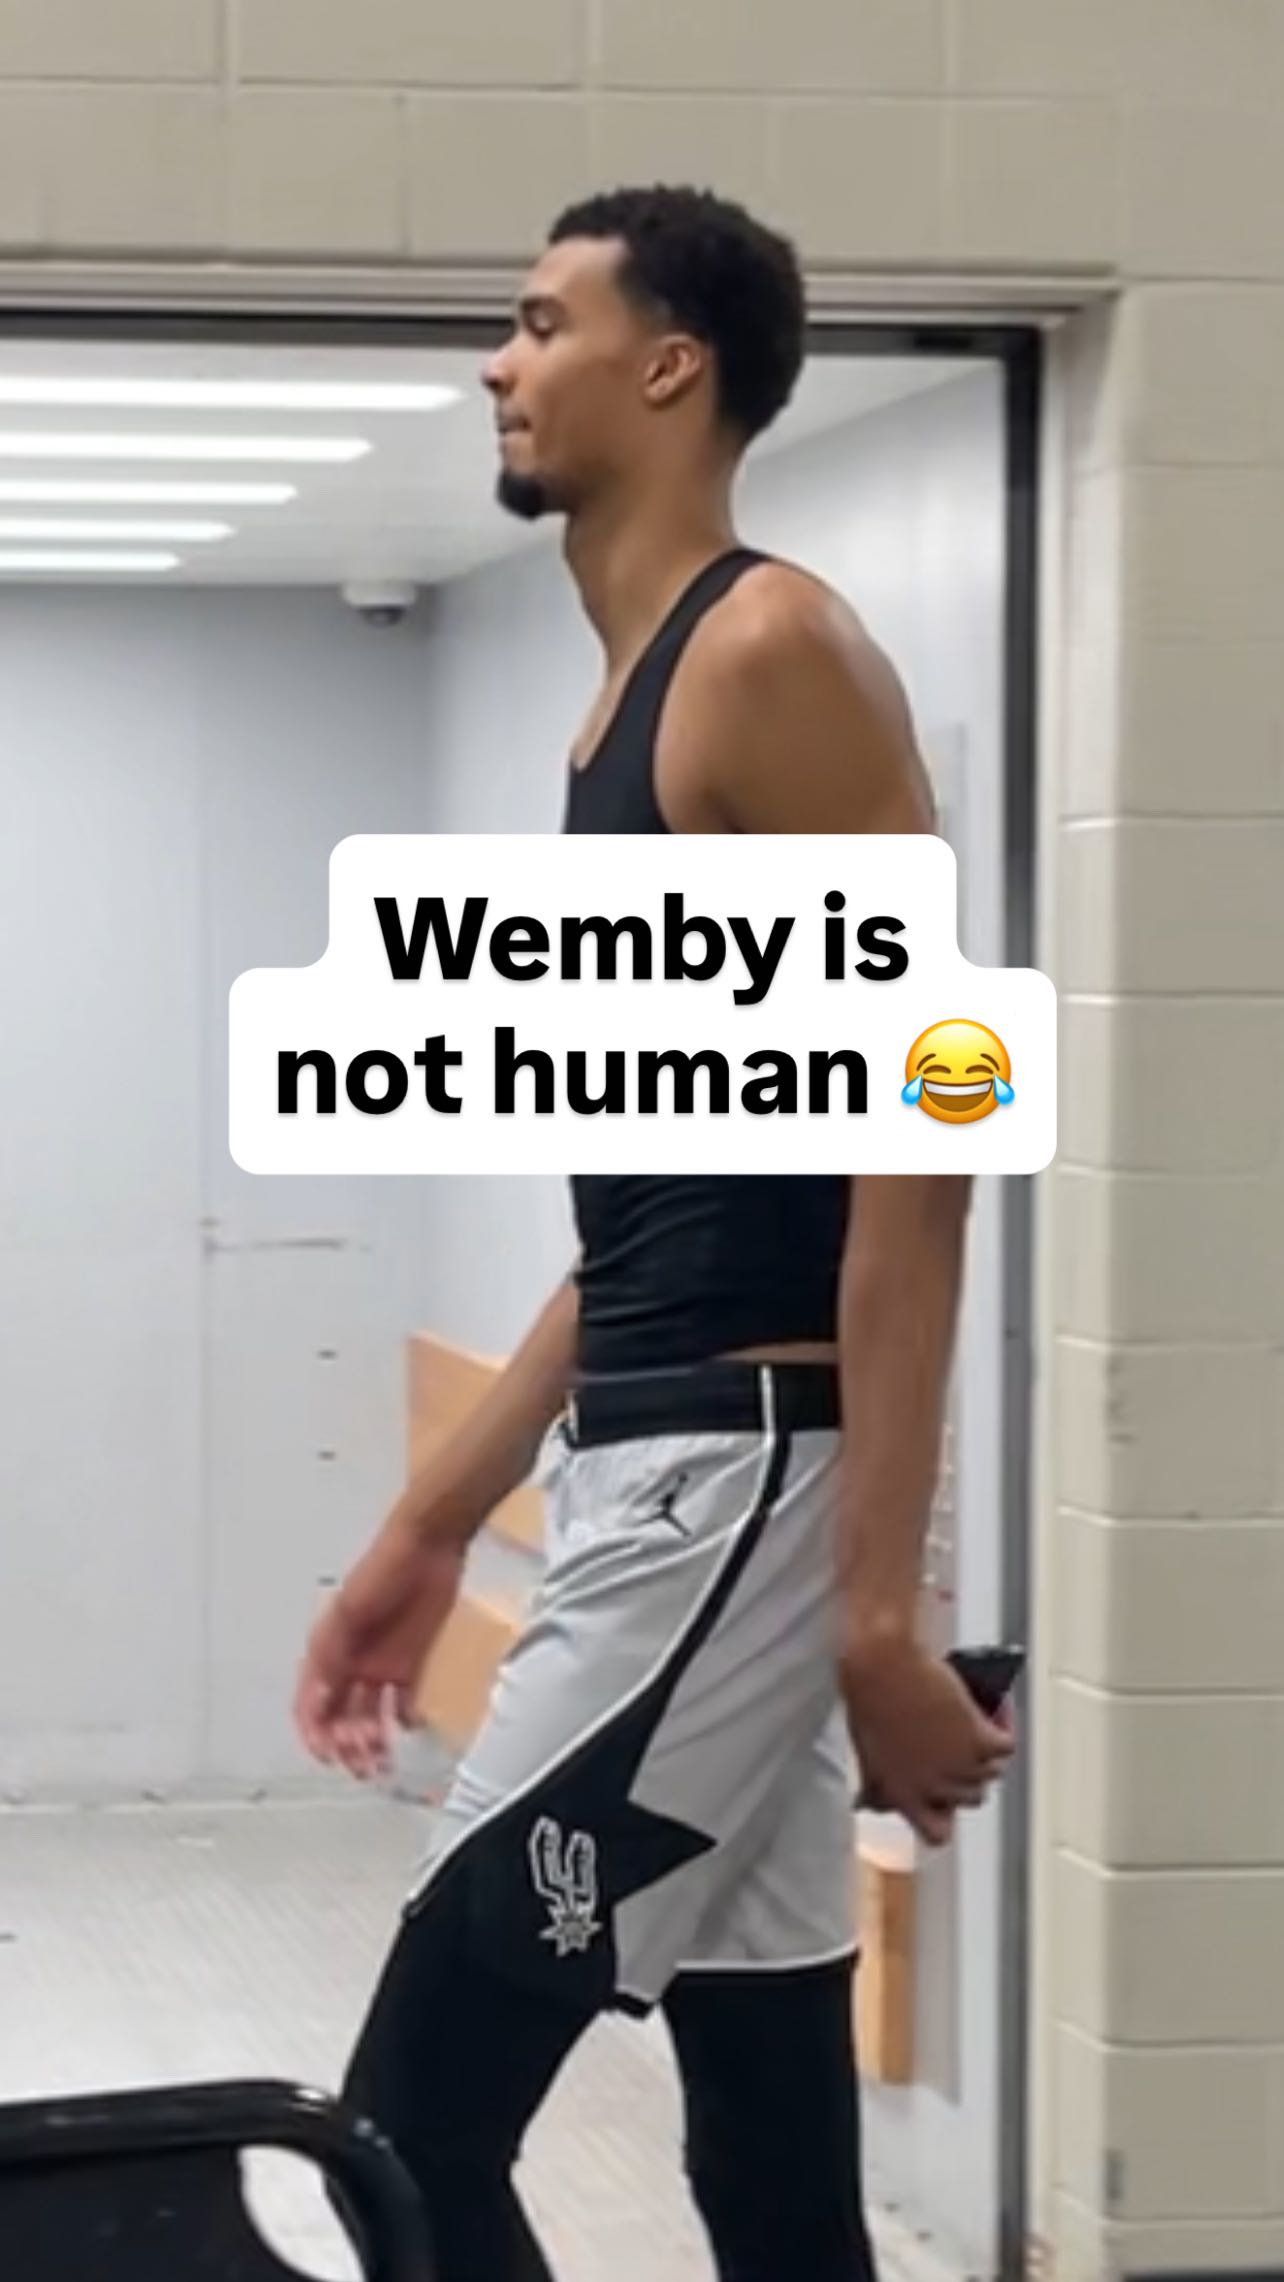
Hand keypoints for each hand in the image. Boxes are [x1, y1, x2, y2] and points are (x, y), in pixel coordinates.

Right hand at [293, 1524, 464, 1781]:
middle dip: (346, 1745)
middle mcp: (350, 1662)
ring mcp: (381, 1663)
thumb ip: (333, 1657)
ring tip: (384, 1759)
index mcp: (327, 1651)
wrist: (430, 1546)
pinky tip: (408, 1725)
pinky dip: (403, 1718)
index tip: (328, 1755)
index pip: (311, 1704)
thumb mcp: (349, 1613)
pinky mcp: (410, 1660)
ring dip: (372, 1740)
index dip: (314, 1733)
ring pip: (369, 1714)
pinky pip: (403, 1700)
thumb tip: (317, 1702)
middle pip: (340, 1717)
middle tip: (364, 1764)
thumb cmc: (383, 1569)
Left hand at [842, 1630, 1014, 1847]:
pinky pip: (1006, 1744)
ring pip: (991, 1771)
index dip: (945, 1816)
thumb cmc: (867, 1700)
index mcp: (903, 1797)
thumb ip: (876, 1788)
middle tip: (959, 1744)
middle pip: (971, 1797)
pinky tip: (994, 1708)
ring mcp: (960, 1766)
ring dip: (986, 1749)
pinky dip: (1003, 1724)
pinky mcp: (980, 1740)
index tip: (946, 1801)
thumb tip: (871, 1804)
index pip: (937, 1834)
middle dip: (966, 1773)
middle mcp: (935, 1789)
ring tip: (976, 1721)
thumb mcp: (865, 1757)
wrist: (881, 1664)